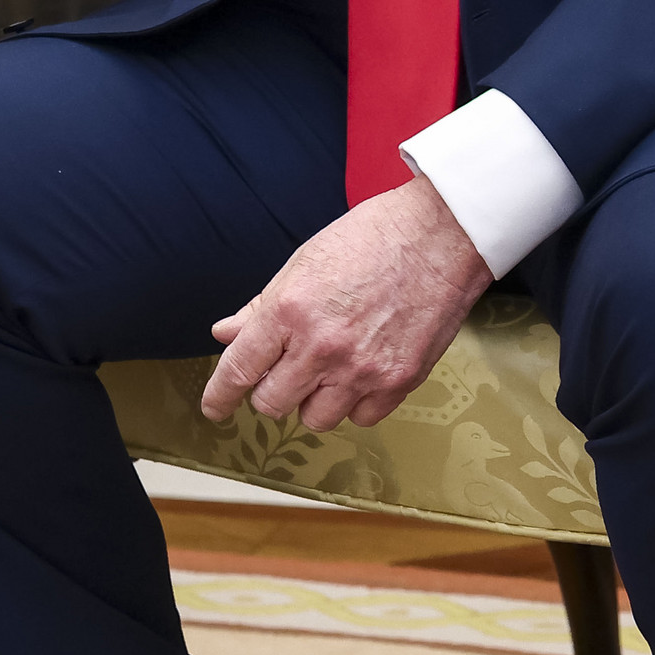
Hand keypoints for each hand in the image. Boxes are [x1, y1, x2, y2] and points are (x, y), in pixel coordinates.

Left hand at [200, 180, 490, 432]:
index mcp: (290, 310)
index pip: (239, 370)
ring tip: (329, 367)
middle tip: (286, 368)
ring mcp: (361, 369)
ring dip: (314, 399)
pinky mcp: (398, 381)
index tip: (214, 408)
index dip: (219, 396)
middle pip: (272, 403)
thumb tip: (226, 334)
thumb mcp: (303, 263)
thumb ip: (261, 308)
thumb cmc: (372, 239)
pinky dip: (355, 403)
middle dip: (271, 390)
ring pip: (315, 419)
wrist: (440, 236)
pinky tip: (361, 373)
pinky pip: (360, 418)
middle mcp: (322, 346)